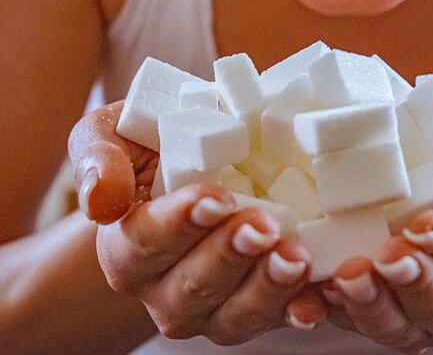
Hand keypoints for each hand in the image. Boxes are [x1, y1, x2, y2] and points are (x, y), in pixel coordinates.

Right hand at [68, 101, 323, 343]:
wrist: (198, 160)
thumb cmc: (155, 143)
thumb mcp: (113, 132)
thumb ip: (97, 155)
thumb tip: (102, 201)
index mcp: (127, 247)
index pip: (145, 243)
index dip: (180, 224)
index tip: (216, 198)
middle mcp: (164, 288)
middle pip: (192, 287)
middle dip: (230, 256)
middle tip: (264, 225)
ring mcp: (213, 306)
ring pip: (234, 315)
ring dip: (267, 289)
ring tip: (295, 257)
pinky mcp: (257, 307)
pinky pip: (277, 319)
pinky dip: (299, 310)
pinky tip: (316, 299)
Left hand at [319, 105, 432, 352]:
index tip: (428, 225)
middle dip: (415, 285)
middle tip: (387, 254)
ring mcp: (418, 308)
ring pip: (399, 328)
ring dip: (371, 307)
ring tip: (345, 277)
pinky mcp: (375, 301)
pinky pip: (351, 318)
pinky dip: (328, 311)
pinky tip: (307, 296)